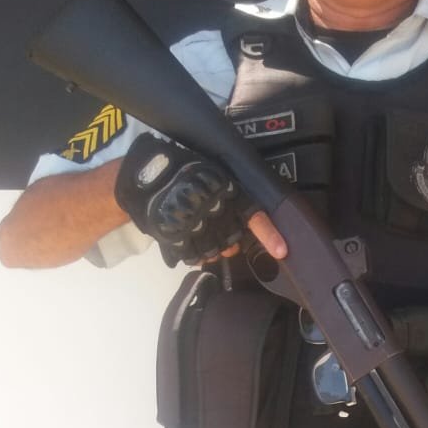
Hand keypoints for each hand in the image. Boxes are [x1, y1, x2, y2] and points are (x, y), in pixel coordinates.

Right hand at [115, 134, 285, 264]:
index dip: (269, 234)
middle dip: (231, 242)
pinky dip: (195, 255)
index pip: (253, 215)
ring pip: (215, 251)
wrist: (145, 176)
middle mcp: (211, 209)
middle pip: (233, 239)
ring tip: (204, 238)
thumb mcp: (213, 175)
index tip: (282, 250)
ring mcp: (192, 224)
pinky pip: (193, 256)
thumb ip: (231, 194)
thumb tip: (255, 219)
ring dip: (214, 250)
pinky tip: (190, 244)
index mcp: (225, 190)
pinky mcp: (175, 236)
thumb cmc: (184, 172)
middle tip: (222, 233)